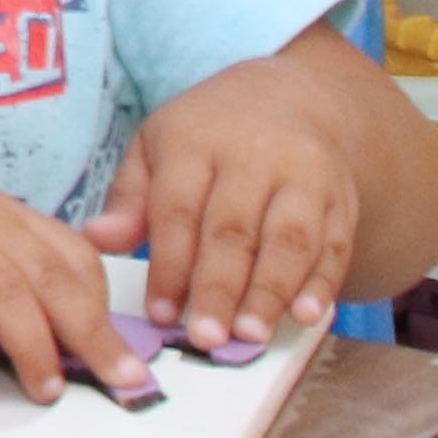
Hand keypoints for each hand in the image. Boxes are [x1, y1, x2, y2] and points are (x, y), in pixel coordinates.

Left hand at [95, 57, 367, 352]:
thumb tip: (96, 240)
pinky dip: (322, 284)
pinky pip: (335, 245)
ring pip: (288, 239)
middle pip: (233, 229)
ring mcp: (304, 175)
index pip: (178, 209)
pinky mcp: (342, 198)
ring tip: (251, 335)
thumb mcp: (156, 149)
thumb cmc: (206, 138)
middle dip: (218, 288)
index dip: (169, 266)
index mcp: (194, 140)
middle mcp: (253, 154)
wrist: (290, 100)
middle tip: (205, 337)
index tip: (160, 315)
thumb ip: (129, 199)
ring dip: (270, 292)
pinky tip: (308, 316)